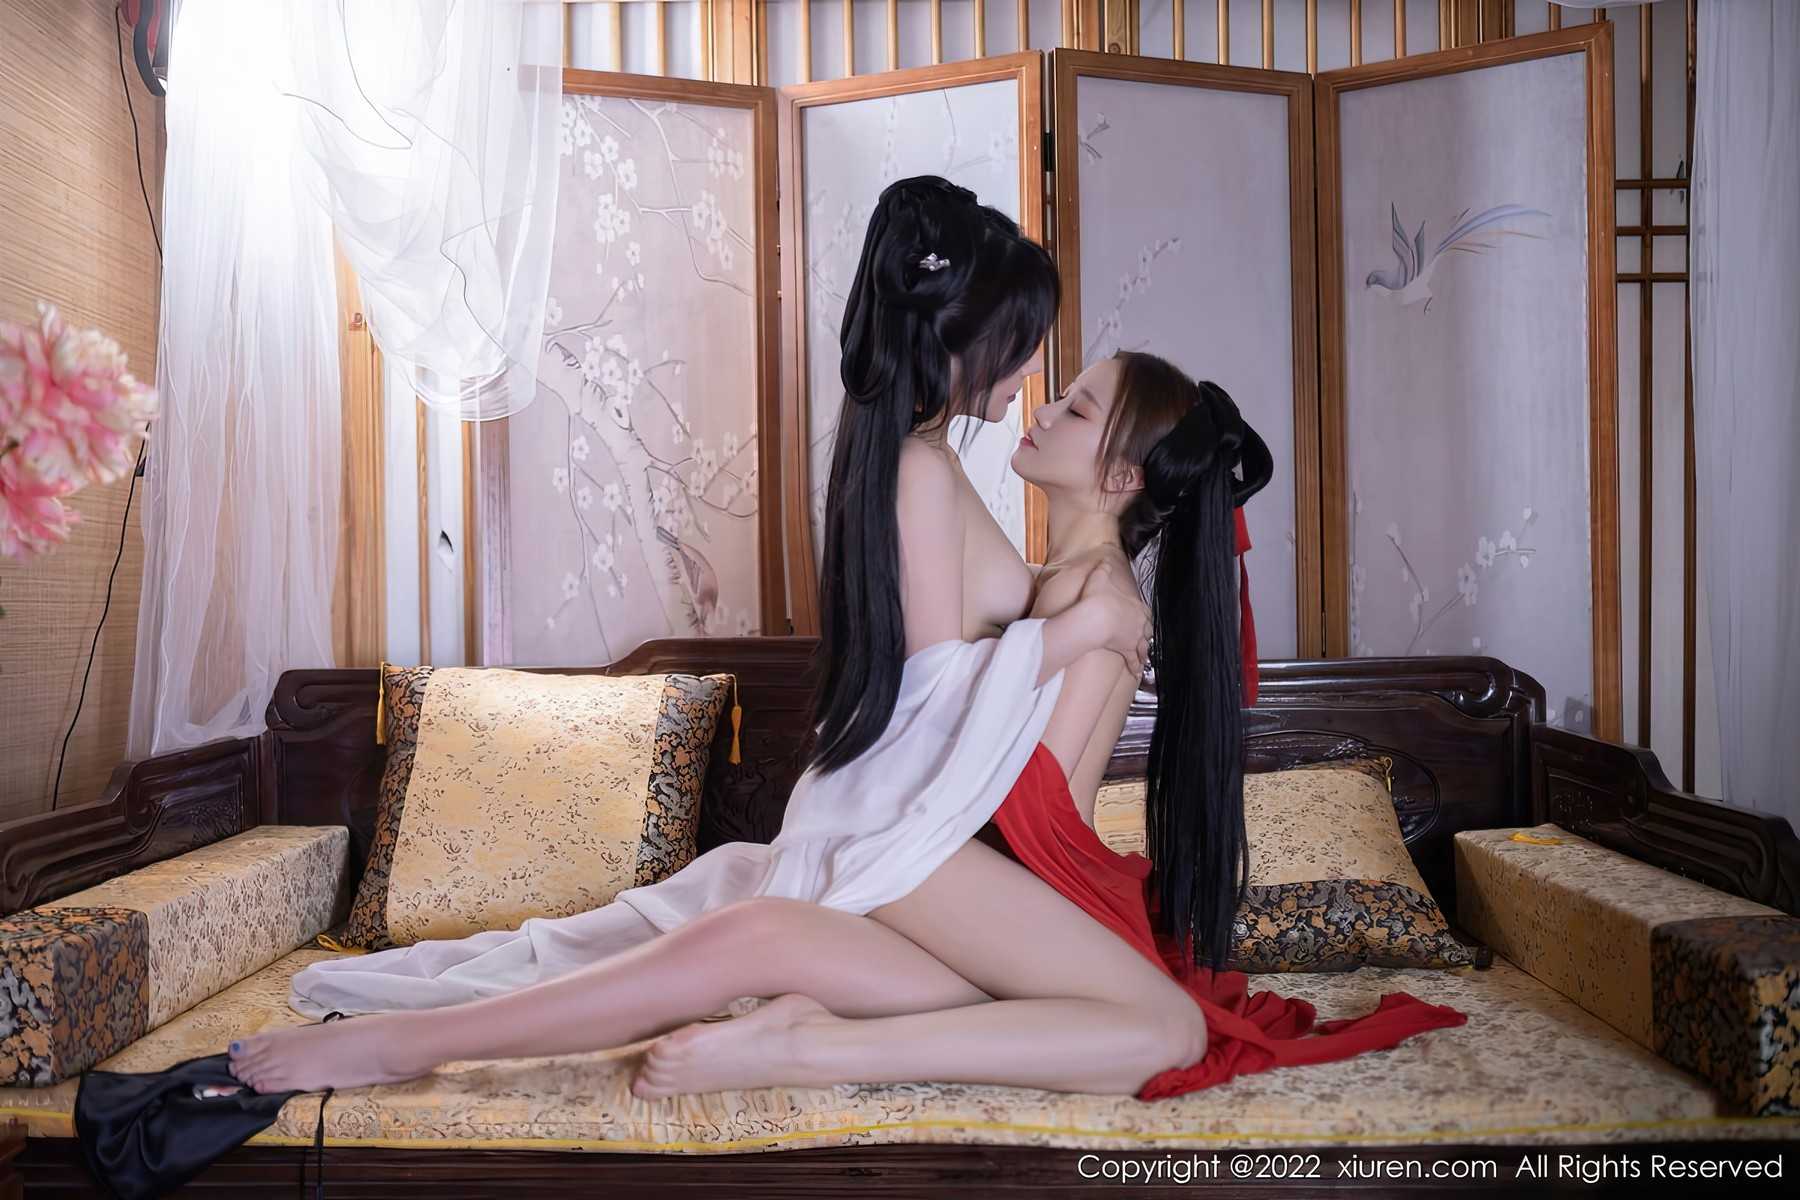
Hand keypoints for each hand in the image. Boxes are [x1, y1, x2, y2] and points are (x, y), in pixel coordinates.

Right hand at [1078, 560, 1151, 677]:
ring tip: (1144, 657)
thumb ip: (1104, 569)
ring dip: (1144, 651)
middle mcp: (1139, 623)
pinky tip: (1136, 672)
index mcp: (1137, 606)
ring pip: (1144, 646)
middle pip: (1148, 630)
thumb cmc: (1097, 599)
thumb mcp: (1100, 577)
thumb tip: (1104, 562)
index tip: (1143, 617)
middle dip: (1146, 633)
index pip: (1147, 612)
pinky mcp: (1127, 650)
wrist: (1095, 618)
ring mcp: (1134, 638)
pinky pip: (1134, 661)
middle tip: (1143, 637)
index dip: (1145, 615)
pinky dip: (1136, 667)